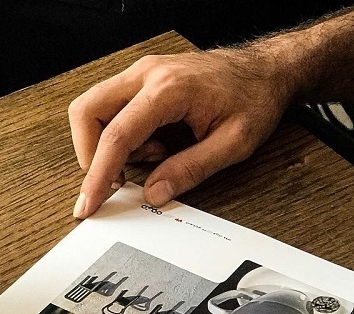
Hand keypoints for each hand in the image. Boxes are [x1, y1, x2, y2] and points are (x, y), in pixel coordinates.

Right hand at [68, 49, 290, 217]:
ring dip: (106, 144)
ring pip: (92, 109)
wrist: (267, 69)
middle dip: (89, 153)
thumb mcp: (234, 143)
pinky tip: (153, 144)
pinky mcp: (141, 80)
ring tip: (152, 156)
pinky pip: (110, 108)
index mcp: (169, 89)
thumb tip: (154, 193)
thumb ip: (191, 169)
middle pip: (86, 112)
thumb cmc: (255, 99)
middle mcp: (146, 74)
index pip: (117, 135)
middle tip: (115, 180)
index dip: (97, 174)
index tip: (88, 203)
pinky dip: (119, 135)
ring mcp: (141, 73)